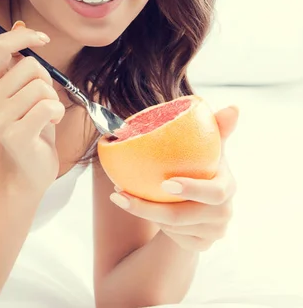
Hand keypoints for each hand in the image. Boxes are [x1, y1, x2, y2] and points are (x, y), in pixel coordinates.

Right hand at [0, 21, 64, 195]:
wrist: (29, 168)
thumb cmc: (32, 123)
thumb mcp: (26, 88)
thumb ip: (20, 60)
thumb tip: (20, 23)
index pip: (0, 45)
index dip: (24, 36)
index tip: (44, 39)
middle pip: (30, 65)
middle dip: (47, 79)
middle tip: (43, 99)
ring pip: (42, 87)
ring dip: (53, 100)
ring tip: (46, 114)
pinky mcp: (14, 134)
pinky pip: (47, 106)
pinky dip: (57, 112)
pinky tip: (50, 123)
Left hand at [110, 105, 238, 251]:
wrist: (200, 200)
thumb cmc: (202, 165)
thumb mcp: (208, 147)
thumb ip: (217, 127)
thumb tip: (234, 107)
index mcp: (228, 186)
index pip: (215, 193)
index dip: (191, 190)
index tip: (165, 183)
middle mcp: (224, 212)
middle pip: (183, 216)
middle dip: (150, 208)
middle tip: (122, 193)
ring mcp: (213, 232)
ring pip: (172, 228)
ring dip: (144, 211)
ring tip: (120, 194)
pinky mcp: (200, 245)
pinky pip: (172, 238)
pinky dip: (152, 223)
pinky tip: (135, 207)